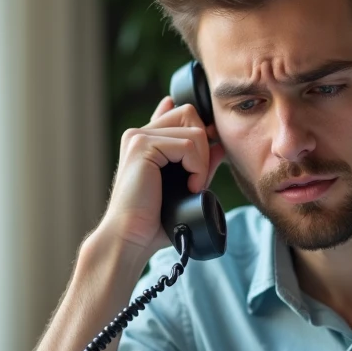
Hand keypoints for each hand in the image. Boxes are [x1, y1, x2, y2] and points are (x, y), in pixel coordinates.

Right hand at [97, 96, 225, 261]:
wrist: (132, 237)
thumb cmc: (156, 219)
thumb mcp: (185, 186)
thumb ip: (199, 162)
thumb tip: (219, 144)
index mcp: (145, 141)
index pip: (181, 114)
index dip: (202, 134)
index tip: (204, 163)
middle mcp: (139, 134)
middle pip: (189, 114)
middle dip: (204, 145)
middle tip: (198, 177)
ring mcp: (138, 137)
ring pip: (194, 129)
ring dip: (202, 161)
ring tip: (193, 186)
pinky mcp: (142, 145)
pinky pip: (188, 145)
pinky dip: (197, 167)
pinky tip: (190, 186)